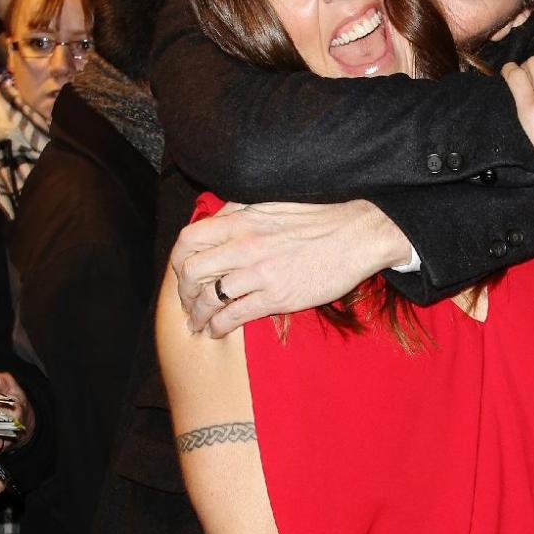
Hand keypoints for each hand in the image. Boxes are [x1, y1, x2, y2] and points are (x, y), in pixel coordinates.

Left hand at [171, 200, 410, 336]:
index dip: (178, 260)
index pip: (189, 239)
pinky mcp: (277, 296)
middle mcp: (244, 246)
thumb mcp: (271, 202)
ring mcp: (259, 273)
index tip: (182, 272)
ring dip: (197, 314)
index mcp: (241, 220)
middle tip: (188, 303)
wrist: (355, 235)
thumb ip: (240, 210)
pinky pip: (235, 316)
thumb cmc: (318, 217)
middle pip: (192, 272)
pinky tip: (217, 331)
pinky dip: (219, 326)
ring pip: (210, 298)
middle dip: (184, 293)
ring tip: (198, 323)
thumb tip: (216, 218)